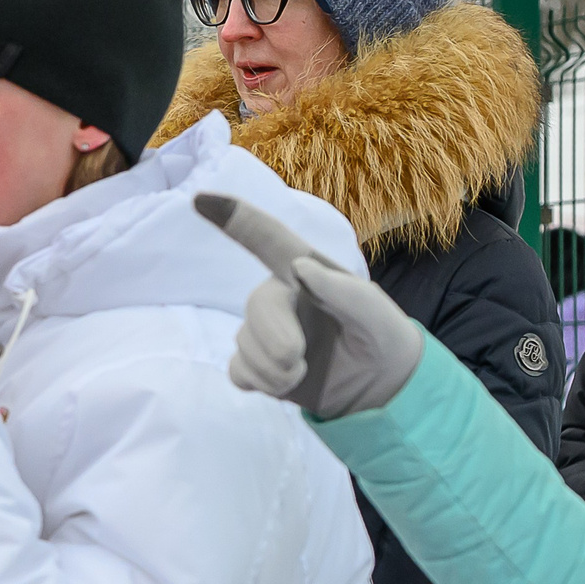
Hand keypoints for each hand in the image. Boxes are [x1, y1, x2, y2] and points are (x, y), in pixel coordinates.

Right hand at [193, 193, 421, 417]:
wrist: (381, 385)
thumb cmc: (381, 334)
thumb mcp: (377, 311)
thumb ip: (345, 291)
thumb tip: (300, 268)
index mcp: (307, 272)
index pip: (269, 240)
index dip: (236, 219)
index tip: (202, 199)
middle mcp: (282, 295)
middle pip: (256, 305)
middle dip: (274, 338)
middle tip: (298, 361)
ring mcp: (267, 331)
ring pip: (245, 344)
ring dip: (274, 368)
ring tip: (304, 372)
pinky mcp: (259, 365)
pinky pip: (238, 370)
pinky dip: (261, 382)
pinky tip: (286, 383)